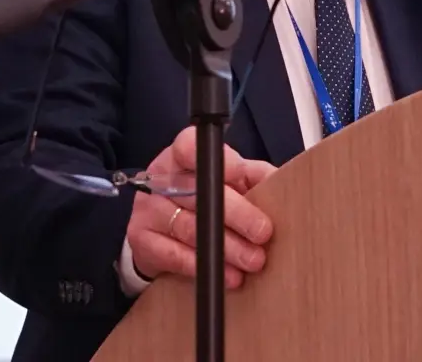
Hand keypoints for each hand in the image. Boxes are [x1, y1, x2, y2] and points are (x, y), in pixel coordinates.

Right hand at [125, 127, 275, 288]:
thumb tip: (280, 181)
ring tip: (253, 260)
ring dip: (226, 247)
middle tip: (263, 232)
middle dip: (236, 214)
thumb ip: (251, 177)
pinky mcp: (141, 239)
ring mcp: (148, 209)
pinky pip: (175, 255)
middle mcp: (160, 178)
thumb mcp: (227, 180)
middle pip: (198, 192)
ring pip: (190, 227)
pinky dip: (205, 266)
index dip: (216, 161)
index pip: (190, 146)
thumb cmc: (201, 198)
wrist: (160, 232)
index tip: (240, 176)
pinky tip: (228, 275)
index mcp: (181, 155)